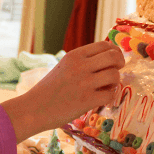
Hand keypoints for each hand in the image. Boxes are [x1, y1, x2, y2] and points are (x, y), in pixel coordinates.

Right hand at [1, 41, 124, 142]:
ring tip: (106, 88)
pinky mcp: (87, 100)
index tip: (114, 60)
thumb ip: (83, 61)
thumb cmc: (49, 89)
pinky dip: (110, 97)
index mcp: (74, 55)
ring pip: (115, 75)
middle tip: (116, 71)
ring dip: (115, 82)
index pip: (104, 45)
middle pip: (114, 56)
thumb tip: (107, 59)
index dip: (115, 51)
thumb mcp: (64, 66)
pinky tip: (102, 100)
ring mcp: (84, 83)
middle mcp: (81, 66)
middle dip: (120, 63)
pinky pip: (110, 95)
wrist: (33, 108)